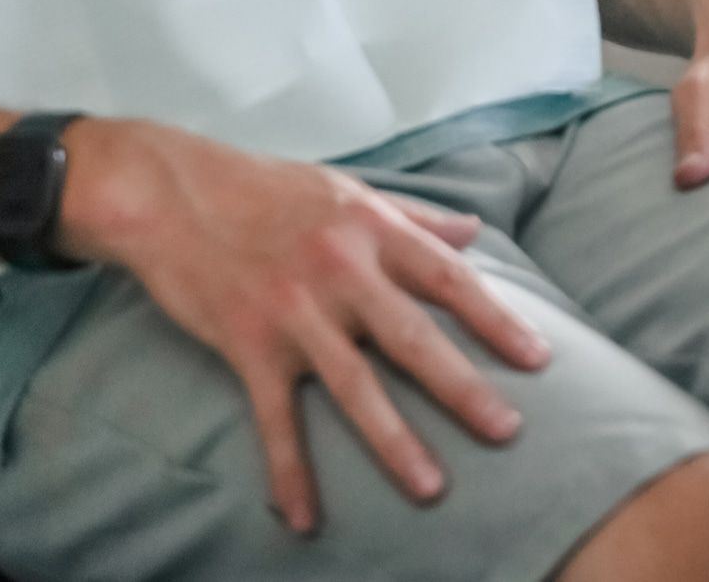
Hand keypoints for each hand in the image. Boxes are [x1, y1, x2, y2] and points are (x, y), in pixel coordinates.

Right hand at [62, 120, 549, 534]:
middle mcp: (339, 268)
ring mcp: (293, 310)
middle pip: (411, 336)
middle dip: (462, 388)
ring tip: (431, 487)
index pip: (447, 276)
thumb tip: (472, 229)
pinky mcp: (248, 343)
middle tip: (507, 431)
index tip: (536, 357)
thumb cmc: (263, 189)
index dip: (495, 317)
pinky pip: (274, 419)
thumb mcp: (345, 189)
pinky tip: (302, 520)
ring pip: (353, 385)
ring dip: (393, 441)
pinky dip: (288, 472)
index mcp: (368, 227)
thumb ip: (413, 214)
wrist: (171, 193)